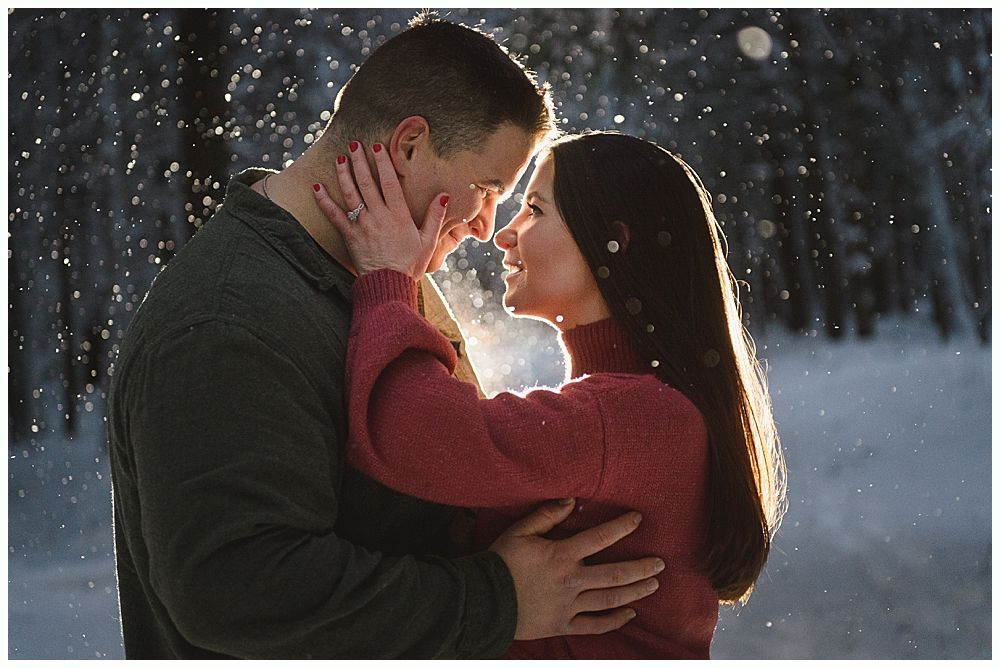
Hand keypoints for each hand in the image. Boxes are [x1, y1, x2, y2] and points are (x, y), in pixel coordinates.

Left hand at [312, 142, 448, 279]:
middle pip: (366, 182)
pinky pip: (334, 215)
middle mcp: (379, 216)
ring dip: (343, 174)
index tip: (378, 147)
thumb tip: (444, 195)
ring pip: (350, 194)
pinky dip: (324, 200)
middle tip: (354, 145)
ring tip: (340, 158)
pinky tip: (316, 187)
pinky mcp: (350, 236)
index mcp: (399, 215)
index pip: (389, 182)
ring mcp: (362, 225)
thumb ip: (435, 217)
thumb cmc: (410, 265)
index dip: (383, 163)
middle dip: (359, 161)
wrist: (389, 286)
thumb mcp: (428, 241)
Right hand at [490, 499, 664, 640]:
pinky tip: (629, 614)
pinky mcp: (562, 624)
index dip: (621, 527)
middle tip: (660, 563)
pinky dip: (614, 621)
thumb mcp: (519, 531)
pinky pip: (594, 626)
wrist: (483, 600)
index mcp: (561, 556)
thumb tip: (571, 501)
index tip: (638, 520)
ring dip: (635, 592)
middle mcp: (571, 581)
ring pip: (610, 600)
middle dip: (641, 568)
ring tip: (653, 584)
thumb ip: (546, 515)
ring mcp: (569, 606)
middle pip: (615, 575)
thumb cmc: (500, 562)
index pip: (599, 538)